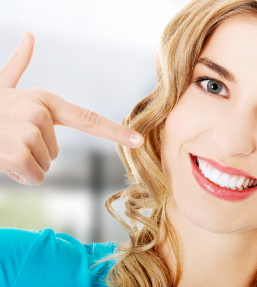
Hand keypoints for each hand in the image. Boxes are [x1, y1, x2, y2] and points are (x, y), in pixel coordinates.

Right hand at [0, 32, 143, 185]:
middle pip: (56, 153)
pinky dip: (19, 175)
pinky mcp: (17, 153)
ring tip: (4, 144)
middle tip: (10, 138)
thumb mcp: (3, 85)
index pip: (90, 120)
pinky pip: (33, 176)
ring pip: (44, 166)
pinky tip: (3, 159)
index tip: (139, 142)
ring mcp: (29, 132)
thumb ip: (19, 64)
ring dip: (24, 163)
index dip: (116, 132)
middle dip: (34, 153)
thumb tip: (30, 36)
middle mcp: (42, 114)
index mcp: (47, 101)